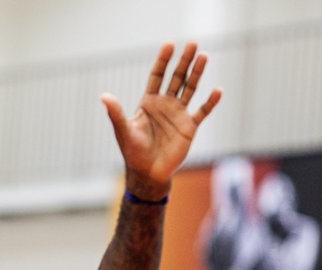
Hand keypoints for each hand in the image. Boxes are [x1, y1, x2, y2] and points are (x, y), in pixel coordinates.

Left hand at [102, 42, 221, 198]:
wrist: (148, 173)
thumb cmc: (133, 152)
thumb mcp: (123, 131)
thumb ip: (116, 113)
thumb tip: (104, 96)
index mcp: (149, 102)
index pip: (157, 76)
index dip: (162, 61)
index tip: (169, 45)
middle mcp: (165, 105)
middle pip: (176, 78)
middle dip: (184, 61)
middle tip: (192, 43)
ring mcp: (178, 114)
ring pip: (191, 89)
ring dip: (197, 74)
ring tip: (204, 56)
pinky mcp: (190, 127)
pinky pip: (202, 111)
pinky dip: (210, 102)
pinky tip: (218, 90)